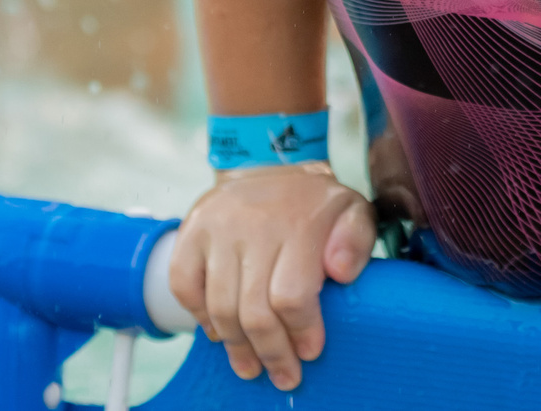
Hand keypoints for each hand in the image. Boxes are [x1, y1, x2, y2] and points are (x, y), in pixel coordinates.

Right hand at [169, 162, 373, 389]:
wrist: (270, 166)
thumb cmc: (315, 203)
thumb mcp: (353, 211)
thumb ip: (356, 241)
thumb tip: (339, 272)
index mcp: (298, 223)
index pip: (293, 295)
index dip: (300, 331)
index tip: (309, 353)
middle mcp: (254, 224)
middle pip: (254, 310)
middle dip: (270, 353)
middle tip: (283, 375)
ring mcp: (217, 228)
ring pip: (220, 306)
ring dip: (236, 346)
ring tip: (250, 367)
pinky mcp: (191, 232)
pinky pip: (183, 286)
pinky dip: (198, 316)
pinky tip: (219, 333)